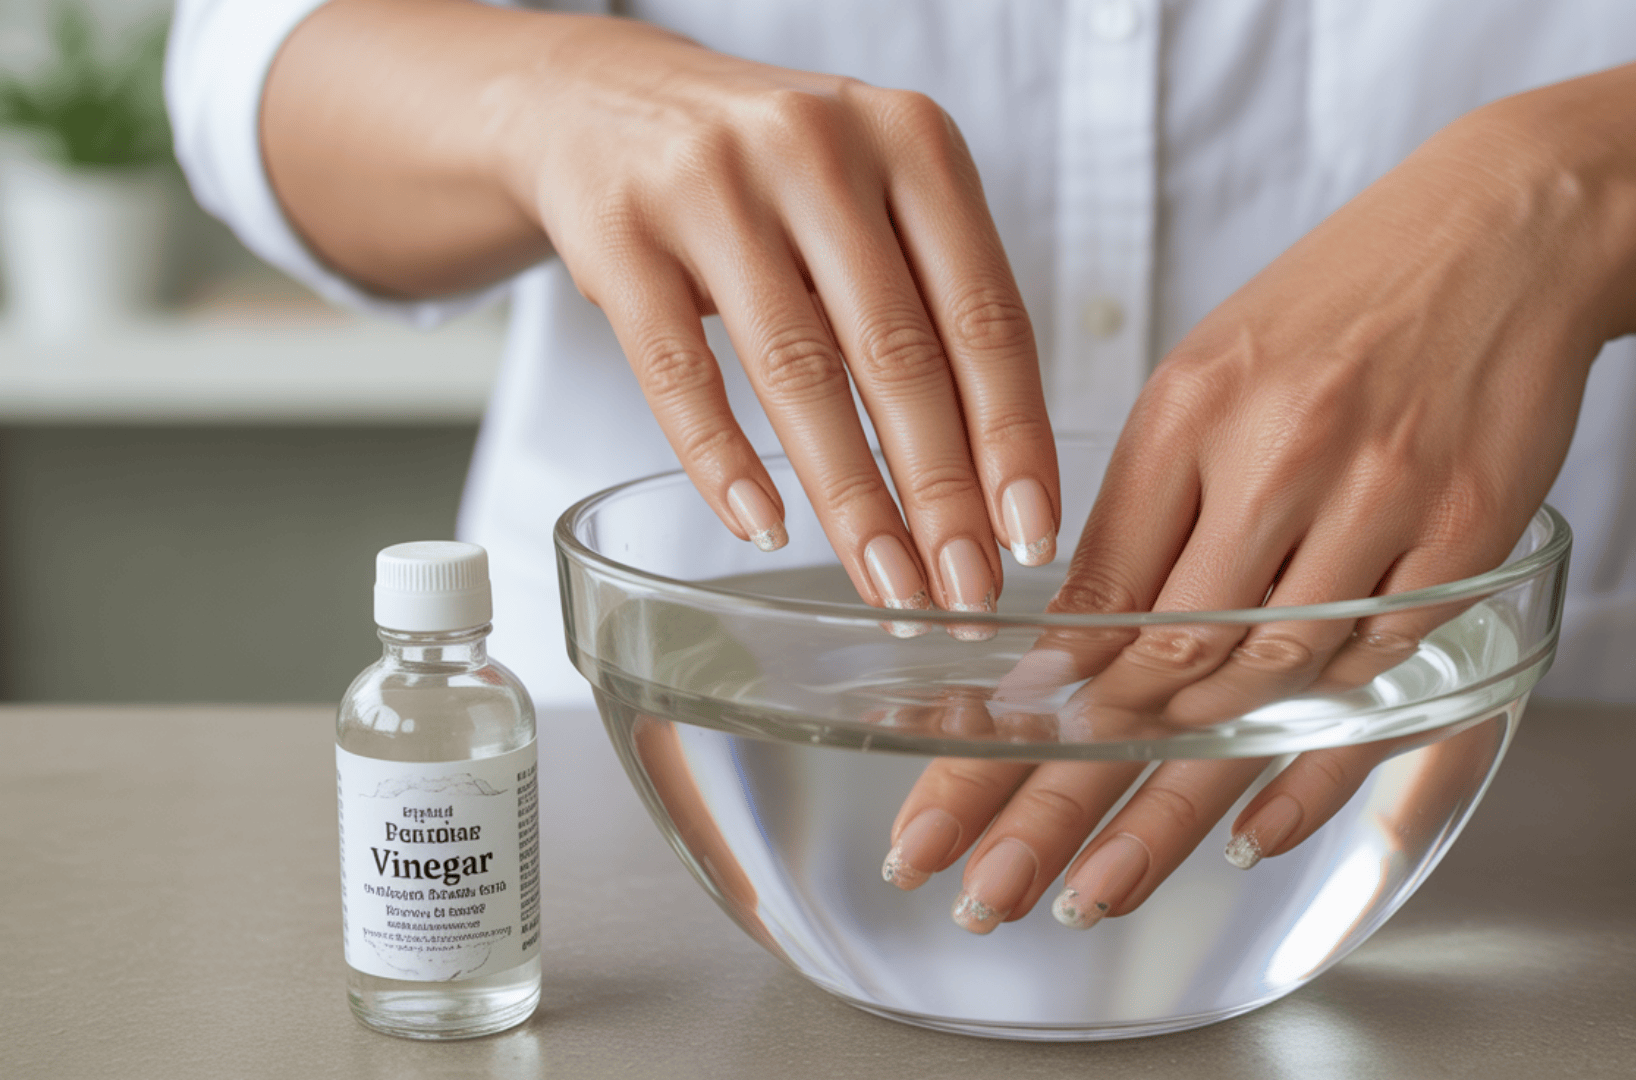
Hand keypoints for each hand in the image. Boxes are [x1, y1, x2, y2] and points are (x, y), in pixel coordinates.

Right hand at [267, 2, 1060, 617]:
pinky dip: (725, 464)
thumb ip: (937, 301)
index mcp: (912, 141)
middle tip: (967, 590)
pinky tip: (765, 529)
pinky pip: (681, 374)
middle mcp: (819, 149)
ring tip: (887, 585)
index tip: (1031, 537)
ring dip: (852, 500)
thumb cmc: (771, 176)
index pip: (986, 315)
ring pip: (798, 372)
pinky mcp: (618, 232)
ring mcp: (711, 187)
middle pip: (899, 353)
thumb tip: (1001, 484)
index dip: (1014, 439)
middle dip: (942, 493)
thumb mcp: (873, 197)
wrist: (603, 102)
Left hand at [885, 109, 1603, 930]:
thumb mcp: (1211, 375)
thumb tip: (1073, 639)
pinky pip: (1376, 680)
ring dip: (1170, 804)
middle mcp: (1276, 462)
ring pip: (1260, 688)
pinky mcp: (1465, 541)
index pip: (1085, 602)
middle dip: (1060, 793)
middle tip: (989, 891)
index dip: (1012, 716)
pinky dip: (1313, 765)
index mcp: (1191, 415)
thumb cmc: (1338, 307)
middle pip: (1157, 667)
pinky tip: (1247, 831)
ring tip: (1095, 889)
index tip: (950, 803)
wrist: (1507, 231)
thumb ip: (1145, 505)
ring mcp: (1377, 505)